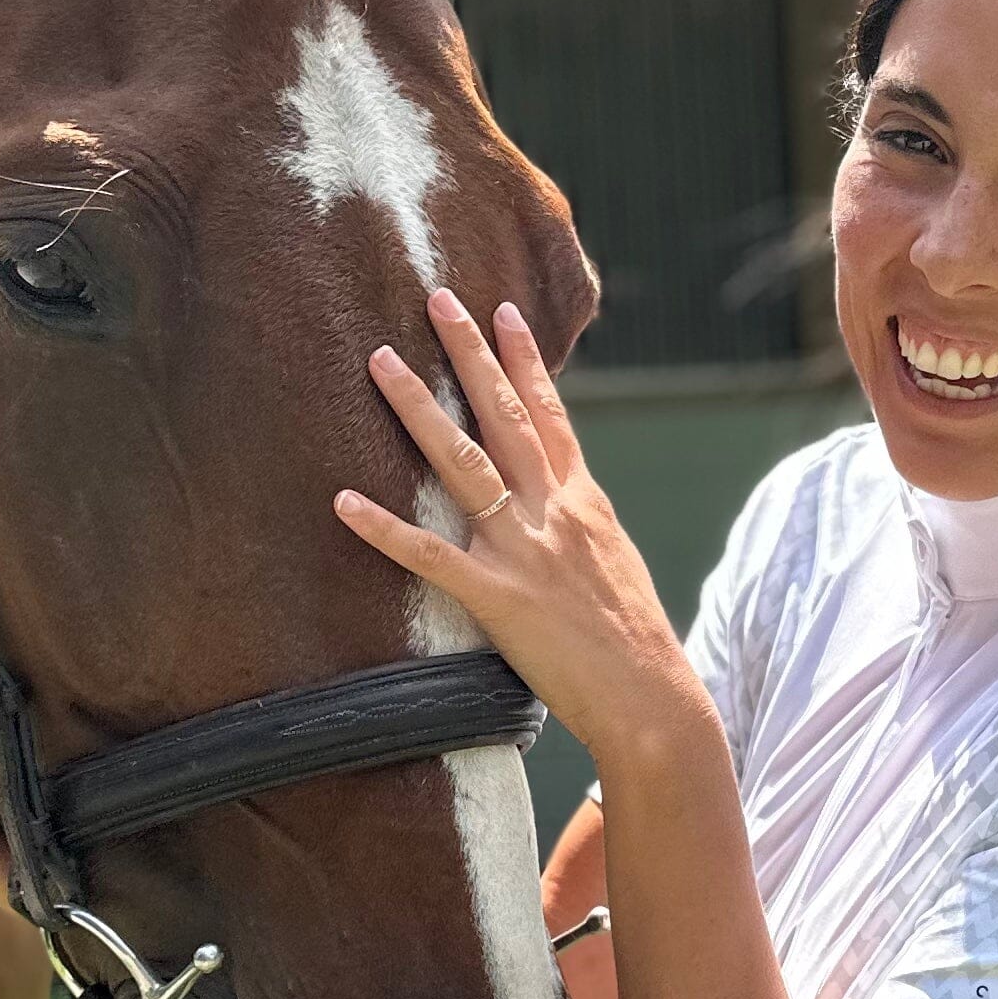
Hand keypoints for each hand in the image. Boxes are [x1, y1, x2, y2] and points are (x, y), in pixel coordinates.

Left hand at [335, 293, 705, 770]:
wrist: (654, 699)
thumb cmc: (634, 644)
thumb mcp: (614, 566)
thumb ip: (579, 527)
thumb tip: (557, 505)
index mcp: (583, 504)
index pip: (551, 416)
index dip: (525, 361)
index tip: (503, 311)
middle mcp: (554, 512)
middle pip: (505, 417)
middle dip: (470, 355)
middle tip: (436, 299)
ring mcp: (525, 551)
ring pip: (464, 462)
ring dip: (418, 409)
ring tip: (381, 361)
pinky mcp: (500, 599)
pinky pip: (431, 556)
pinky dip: (385, 528)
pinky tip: (343, 501)